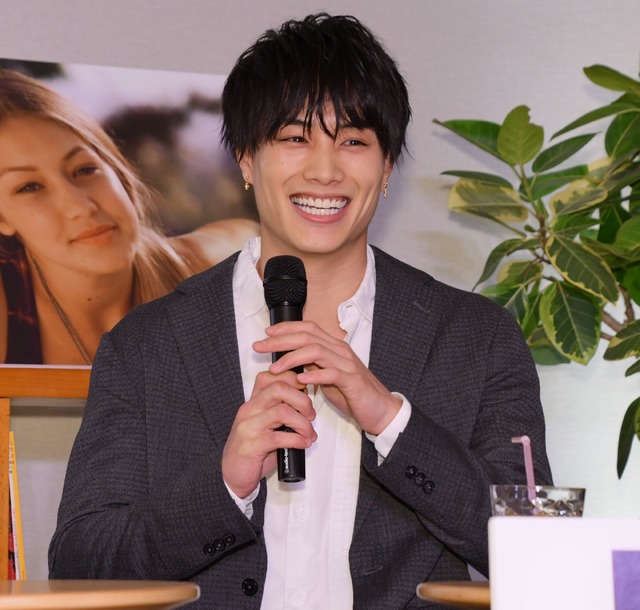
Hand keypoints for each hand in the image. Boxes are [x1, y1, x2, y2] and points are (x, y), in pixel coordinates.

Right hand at [221, 369, 316, 498]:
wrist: (232, 474)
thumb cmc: (254, 448)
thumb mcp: (267, 424)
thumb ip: (282, 411)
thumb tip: (308, 405)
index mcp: (254, 401)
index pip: (272, 376)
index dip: (294, 380)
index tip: (306, 392)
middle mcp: (249, 409)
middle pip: (279, 388)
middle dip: (302, 400)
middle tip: (310, 414)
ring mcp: (249, 426)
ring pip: (282, 411)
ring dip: (303, 423)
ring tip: (309, 433)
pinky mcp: (252, 445)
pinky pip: (280, 437)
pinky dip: (298, 440)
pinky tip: (303, 443)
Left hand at [253, 321, 401, 435]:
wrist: (380, 409)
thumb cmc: (352, 394)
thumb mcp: (327, 376)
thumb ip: (312, 365)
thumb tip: (291, 359)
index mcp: (334, 347)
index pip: (308, 328)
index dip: (286, 328)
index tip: (266, 333)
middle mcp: (340, 351)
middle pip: (307, 336)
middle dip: (280, 340)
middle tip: (260, 346)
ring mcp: (347, 364)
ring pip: (316, 351)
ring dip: (292, 357)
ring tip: (275, 367)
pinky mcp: (352, 381)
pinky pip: (332, 373)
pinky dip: (314, 375)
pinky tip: (300, 379)